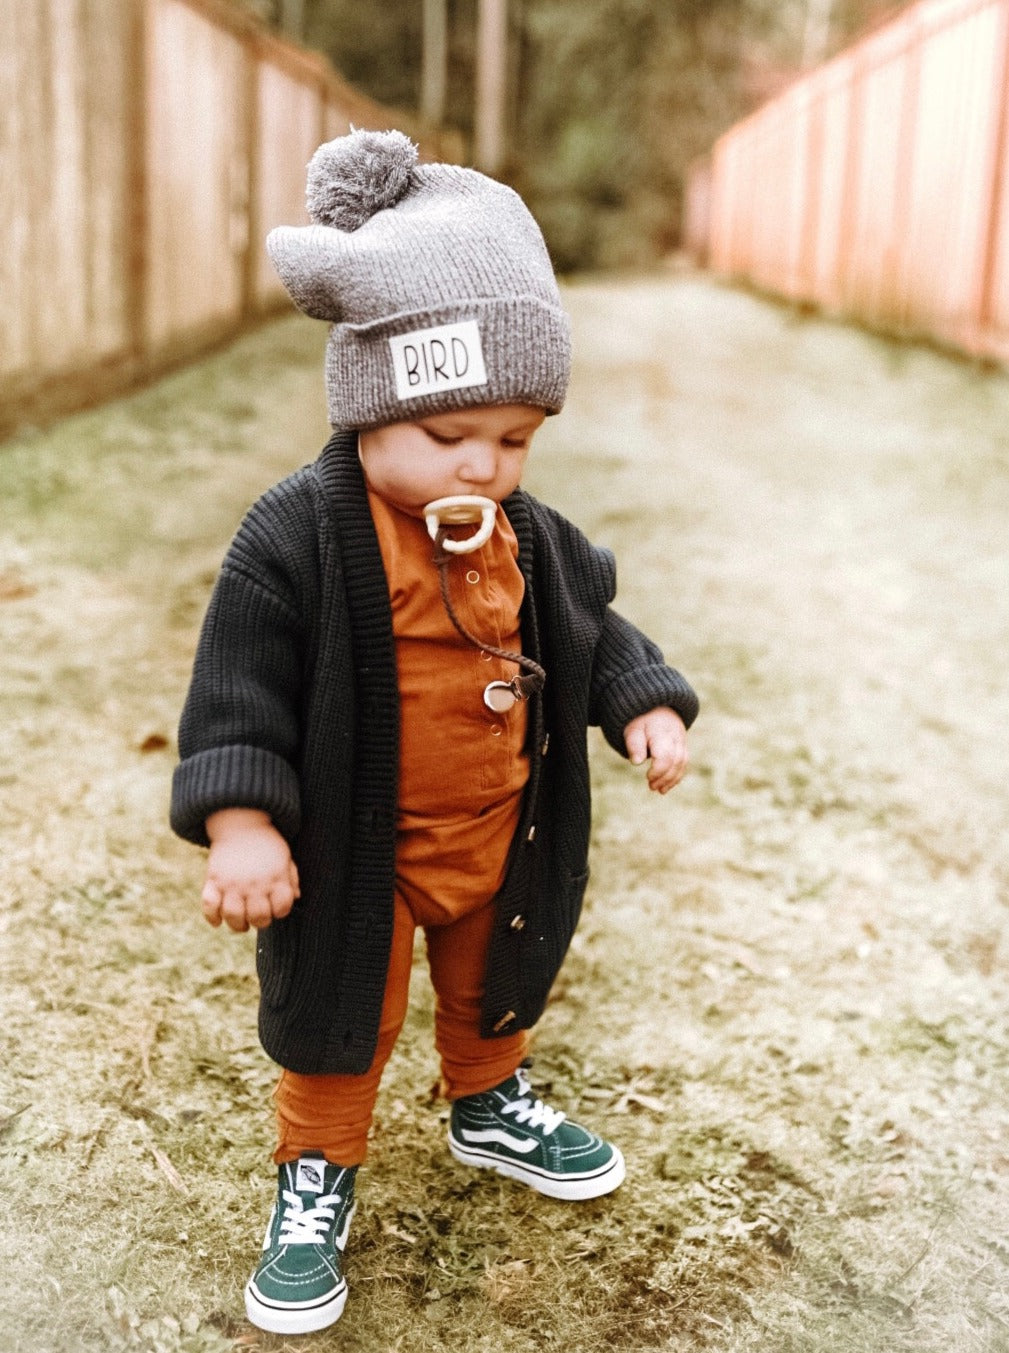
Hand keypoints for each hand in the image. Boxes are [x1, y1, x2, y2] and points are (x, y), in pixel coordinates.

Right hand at [202, 809, 299, 931]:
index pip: (282, 908)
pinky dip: (212, 917)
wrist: (240, 822)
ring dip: (237, 925)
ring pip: (233, 916)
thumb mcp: (284, 857)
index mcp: (275, 877)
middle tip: (256, 917)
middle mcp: (254, 882)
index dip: (280, 912)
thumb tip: (296, 897)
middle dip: (259, 922)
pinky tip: (218, 920)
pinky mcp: (213, 880)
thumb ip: (291, 878)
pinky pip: (209, 906)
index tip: (275, 907)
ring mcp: (232, 882)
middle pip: (258, 917)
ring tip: (241, 923)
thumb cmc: (266, 843)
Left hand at [624, 707, 688, 793]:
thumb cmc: (641, 720)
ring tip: (660, 790)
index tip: (647, 777)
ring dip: (673, 779)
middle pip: (676, 761)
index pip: (665, 756)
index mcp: (661, 732)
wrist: (656, 706)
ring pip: (683, 762)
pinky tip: (668, 785)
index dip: (658, 770)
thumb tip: (637, 762)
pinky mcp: (683, 745)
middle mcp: (675, 736)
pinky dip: (678, 774)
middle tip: (652, 787)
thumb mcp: (632, 729)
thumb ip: (634, 744)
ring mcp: (682, 740)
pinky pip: (684, 761)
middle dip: (665, 777)